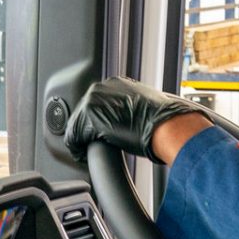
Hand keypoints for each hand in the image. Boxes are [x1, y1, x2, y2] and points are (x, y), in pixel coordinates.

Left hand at [65, 78, 207, 162]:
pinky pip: (73, 138)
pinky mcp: (87, 121)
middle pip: (83, 112)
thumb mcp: (146, 105)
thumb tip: (130, 117)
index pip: (96, 101)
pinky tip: (83, 156)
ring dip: (81, 139)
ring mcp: (92, 103)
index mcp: (116, 82)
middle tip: (93, 142)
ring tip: (87, 151)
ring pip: (76, 124)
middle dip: (88, 128)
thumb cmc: (163, 118)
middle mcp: (101, 88)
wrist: (166, 124)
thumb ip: (131, 107)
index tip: (100, 131)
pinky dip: (77, 149)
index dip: (97, 119)